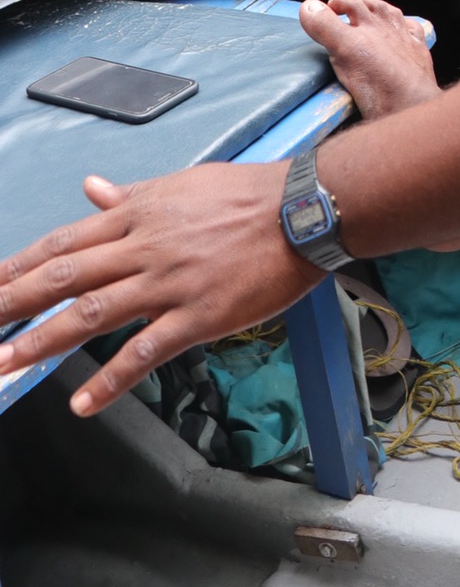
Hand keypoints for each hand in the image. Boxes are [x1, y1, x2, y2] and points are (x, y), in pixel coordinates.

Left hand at [0, 162, 316, 415]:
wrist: (303, 209)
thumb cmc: (248, 193)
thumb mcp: (184, 183)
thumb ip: (133, 194)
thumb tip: (91, 188)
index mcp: (140, 213)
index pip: (65, 241)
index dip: (21, 265)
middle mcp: (145, 247)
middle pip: (65, 278)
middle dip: (13, 304)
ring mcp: (169, 283)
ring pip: (92, 315)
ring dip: (43, 342)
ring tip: (4, 365)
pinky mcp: (197, 315)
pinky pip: (145, 352)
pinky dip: (112, 380)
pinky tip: (84, 403)